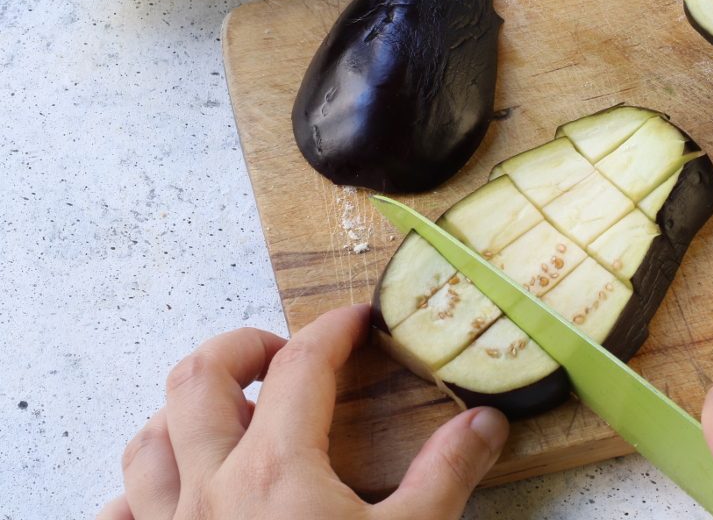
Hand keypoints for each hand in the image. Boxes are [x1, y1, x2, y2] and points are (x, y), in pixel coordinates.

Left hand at [97, 304, 507, 519]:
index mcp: (279, 469)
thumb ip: (447, 475)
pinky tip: (172, 497)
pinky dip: (140, 491)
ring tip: (230, 413)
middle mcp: (212, 488)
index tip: (359, 320)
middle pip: (199, 379)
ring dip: (184, 410)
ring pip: (147, 438)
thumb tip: (485, 422)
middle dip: (241, 346)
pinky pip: (120, 513)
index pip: (303, 364)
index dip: (334, 329)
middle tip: (283, 356)